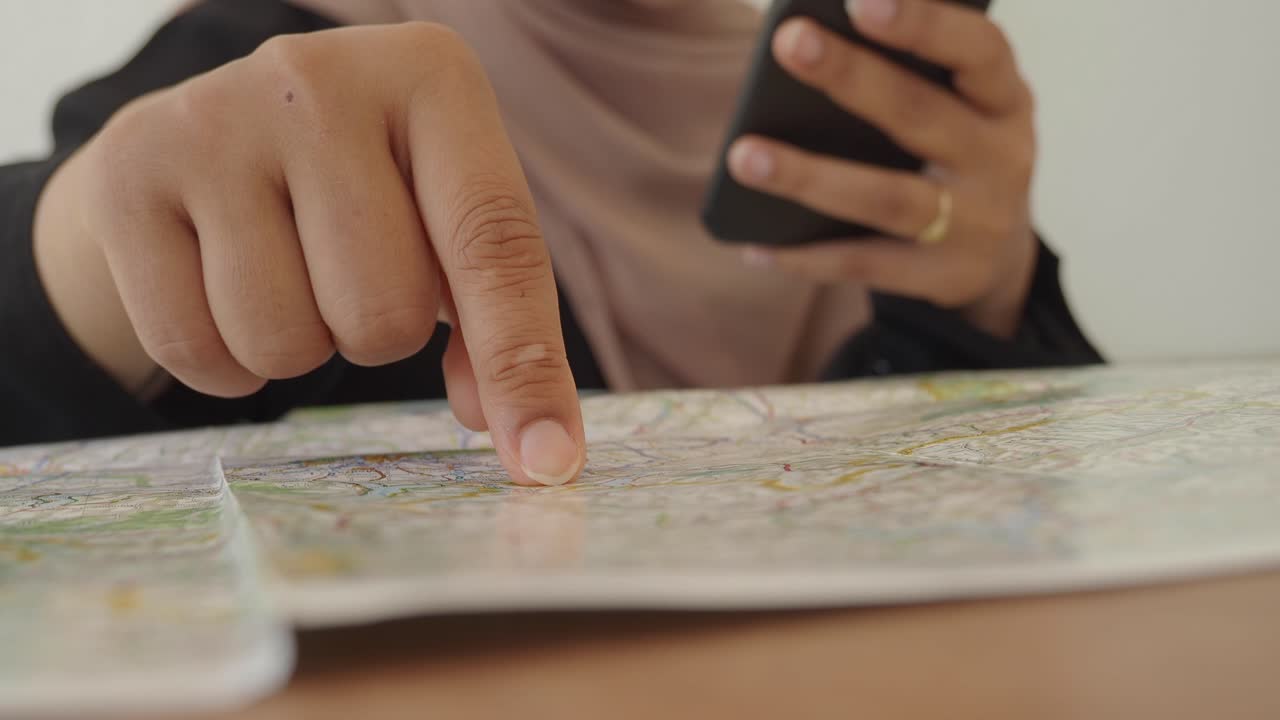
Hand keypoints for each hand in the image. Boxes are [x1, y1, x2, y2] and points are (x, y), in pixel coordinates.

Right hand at [33, 24, 583, 485]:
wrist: (211, 137)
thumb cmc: (365, 190)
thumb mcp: (446, 223)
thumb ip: (496, 323)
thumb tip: (528, 445)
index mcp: (430, 78)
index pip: (494, 244)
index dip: (525, 365)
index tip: (549, 463)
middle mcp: (319, 79)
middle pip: (384, 314)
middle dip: (379, 334)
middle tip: (350, 275)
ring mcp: (213, 120)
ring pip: (285, 340)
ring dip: (300, 347)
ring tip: (290, 274)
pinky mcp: (128, 173)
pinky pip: (195, 348)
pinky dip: (225, 361)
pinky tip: (225, 289)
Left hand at [727, 0, 1038, 337]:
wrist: (997, 260)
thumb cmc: (952, 154)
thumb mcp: (958, 109)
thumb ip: (908, 77)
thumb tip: (806, 46)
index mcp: (1005, 99)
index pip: (978, 50)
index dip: (925, 24)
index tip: (861, 0)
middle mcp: (1001, 158)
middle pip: (919, 114)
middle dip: (851, 77)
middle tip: (788, 42)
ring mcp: (977, 224)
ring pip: (885, 198)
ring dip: (808, 176)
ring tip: (742, 156)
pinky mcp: (944, 278)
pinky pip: (864, 264)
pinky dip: (806, 256)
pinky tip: (753, 243)